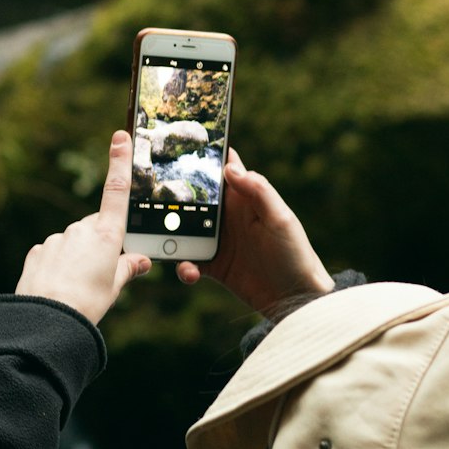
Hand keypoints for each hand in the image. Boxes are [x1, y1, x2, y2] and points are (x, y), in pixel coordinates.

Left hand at [15, 131, 150, 324]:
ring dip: (79, 257)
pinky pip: (54, 253)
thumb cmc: (87, 303)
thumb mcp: (115, 288)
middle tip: (103, 273)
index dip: (120, 162)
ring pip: (74, 242)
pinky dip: (59, 265)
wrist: (47, 318)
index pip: (117, 190)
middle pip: (97, 227)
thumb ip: (128, 268)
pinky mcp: (39, 250)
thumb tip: (141, 260)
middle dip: (101, 242)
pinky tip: (60, 285)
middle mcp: (81, 230)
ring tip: (80, 286)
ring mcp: (57, 239)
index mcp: (107, 235)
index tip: (120, 137)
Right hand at [176, 149, 333, 313]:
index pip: (223, 169)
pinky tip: (190, 272)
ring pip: (185, 230)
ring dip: (173, 235)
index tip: (178, 150)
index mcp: (245, 199)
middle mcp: (228, 216)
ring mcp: (219, 241)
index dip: (204, 157)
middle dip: (174, 199)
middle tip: (154, 202)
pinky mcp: (213, 265)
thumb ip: (259, 191)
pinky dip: (184, 266)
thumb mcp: (281, 218)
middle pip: (194, 200)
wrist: (295, 298)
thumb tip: (230, 167)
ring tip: (167, 242)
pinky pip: (189, 261)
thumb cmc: (295, 253)